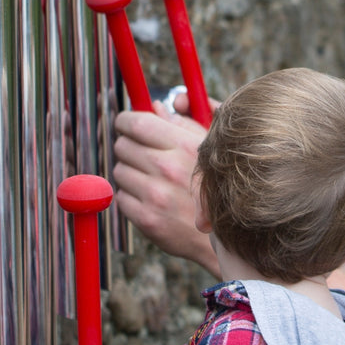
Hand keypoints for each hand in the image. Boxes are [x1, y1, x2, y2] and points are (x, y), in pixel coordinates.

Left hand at [112, 103, 218, 273]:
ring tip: (149, 179)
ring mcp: (156, 195)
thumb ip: (180, 124)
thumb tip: (155, 106)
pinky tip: (150, 200)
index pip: (137, 123)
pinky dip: (130, 197)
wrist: (225, 237)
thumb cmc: (215, 187)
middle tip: (140, 154)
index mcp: (183, 145)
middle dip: (128, 147)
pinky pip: (120, 197)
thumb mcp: (207, 148)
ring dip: (129, 173)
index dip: (125, 121)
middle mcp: (167, 168)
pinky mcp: (147, 219)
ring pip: (119, 171)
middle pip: (122, 145)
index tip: (126, 124)